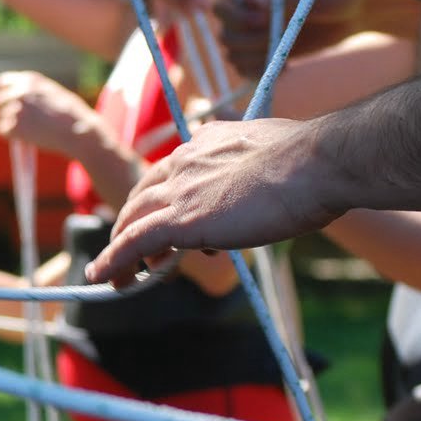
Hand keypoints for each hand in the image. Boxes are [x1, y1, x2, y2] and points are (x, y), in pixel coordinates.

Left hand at [0, 71, 102, 157]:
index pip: (2, 82)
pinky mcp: (14, 126)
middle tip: (17, 121)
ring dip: (11, 126)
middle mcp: (20, 92)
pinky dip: (11, 136)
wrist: (78, 130)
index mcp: (30, 80)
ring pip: (1, 118)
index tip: (7, 102)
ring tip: (31, 131)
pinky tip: (26, 137)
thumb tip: (17, 101)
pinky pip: (2, 131)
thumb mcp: (52, 93)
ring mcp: (16, 109)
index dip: (4, 93)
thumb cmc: (71, 114)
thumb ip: (33, 93)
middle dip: (5, 110)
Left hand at [83, 118, 344, 285]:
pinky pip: (133, 242)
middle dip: (134, 225)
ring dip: (120, 248)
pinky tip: (102, 278)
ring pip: (133, 220)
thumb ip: (254, 173)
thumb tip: (257, 196)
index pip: (172, 173)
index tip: (171, 225)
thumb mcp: (276, 159)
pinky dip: (113, 261)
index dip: (165, 200)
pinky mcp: (179, 219)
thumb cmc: (314, 164)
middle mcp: (185, 160)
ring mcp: (180, 189)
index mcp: (207, 142)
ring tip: (116, 276)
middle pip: (143, 195)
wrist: (318, 164)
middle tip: (138, 254)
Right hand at [216, 0, 362, 74]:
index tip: (261, 19)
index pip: (222, 5)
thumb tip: (253, 9)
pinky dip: (263, 73)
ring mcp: (259, 34)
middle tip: (281, 36)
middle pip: (226, 35)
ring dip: (257, 59)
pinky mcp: (270, 53)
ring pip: (235, 56)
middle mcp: (251, 12)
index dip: (234, 16)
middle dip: (250, 41)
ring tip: (284, 54)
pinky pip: (248, 70)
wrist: (360, 7)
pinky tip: (287, 67)